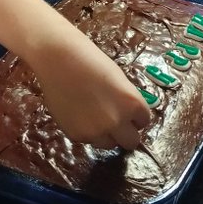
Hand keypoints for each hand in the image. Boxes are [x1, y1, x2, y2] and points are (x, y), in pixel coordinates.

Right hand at [35, 33, 150, 149]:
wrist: (58, 59)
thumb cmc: (91, 60)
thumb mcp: (119, 79)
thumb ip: (126, 101)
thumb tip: (129, 116)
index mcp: (132, 104)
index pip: (144, 121)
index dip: (135, 116)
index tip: (127, 111)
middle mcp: (117, 121)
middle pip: (131, 142)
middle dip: (126, 132)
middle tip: (115, 121)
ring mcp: (96, 131)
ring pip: (109, 144)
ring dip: (106, 134)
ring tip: (94, 115)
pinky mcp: (77, 136)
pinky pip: (89, 140)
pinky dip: (86, 130)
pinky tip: (79, 112)